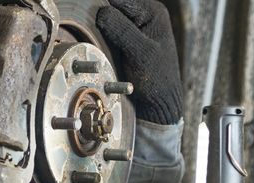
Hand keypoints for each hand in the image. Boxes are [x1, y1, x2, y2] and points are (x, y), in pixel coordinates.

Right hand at [96, 0, 181, 124]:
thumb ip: (122, 29)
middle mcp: (144, 13)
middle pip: (112, 6)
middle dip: (102, 19)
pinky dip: (102, 37)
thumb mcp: (140, 53)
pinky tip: (104, 48)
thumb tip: (101, 12)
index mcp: (152, 11)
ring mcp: (134, 25)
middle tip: (100, 38)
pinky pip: (108, 30)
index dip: (103, 9)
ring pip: (108, 17)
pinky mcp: (126, 37)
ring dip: (100, 28)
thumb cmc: (157, 81)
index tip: (93, 23)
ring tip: (104, 45)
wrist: (159, 103)